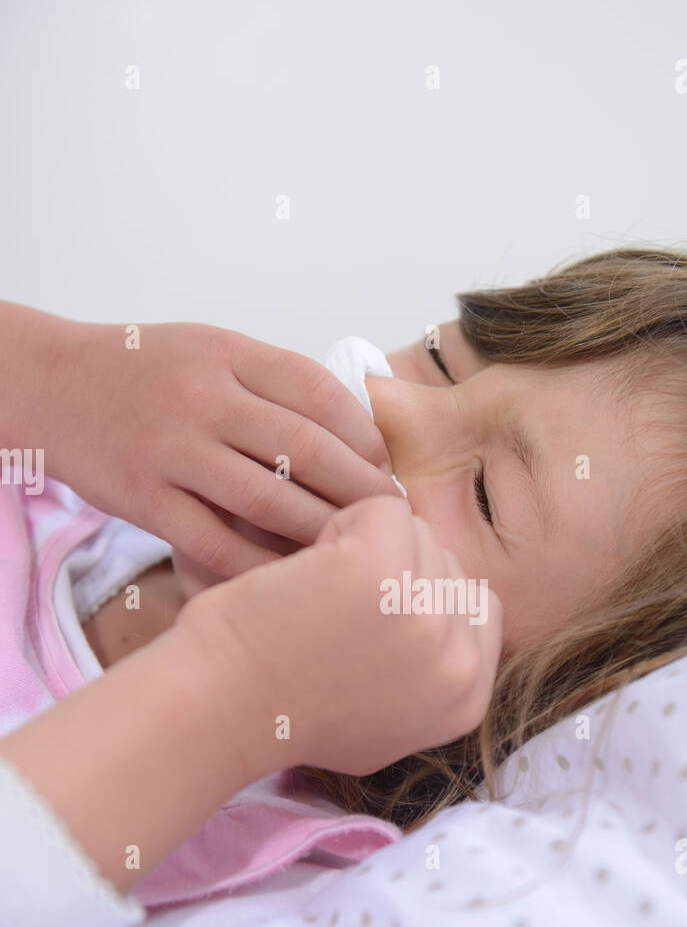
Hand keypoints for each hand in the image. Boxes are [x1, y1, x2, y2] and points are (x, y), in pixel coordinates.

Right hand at [44, 317, 400, 576]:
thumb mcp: (212, 350)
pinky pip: (218, 542)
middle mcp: (204, 398)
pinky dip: (262, 562)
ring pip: (269, 501)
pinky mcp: (146, 501)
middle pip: (305, 449)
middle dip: (359, 489)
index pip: (319, 393)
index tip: (386, 468)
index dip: (364, 436)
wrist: (55, 387)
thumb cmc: (147, 372)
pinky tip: (293, 576)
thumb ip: (275, 382)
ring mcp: (173, 451)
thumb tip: (356, 433)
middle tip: (390, 519)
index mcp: (228, 354)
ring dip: (322, 530)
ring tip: (353, 550)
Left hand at [174, 496, 502, 781]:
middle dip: (395, 572)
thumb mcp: (386, 722)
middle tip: (332, 614)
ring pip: (418, 532)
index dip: (426, 599)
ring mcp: (424, 616)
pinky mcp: (381, 570)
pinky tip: (304, 571)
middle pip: (449, 564)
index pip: (481, 609)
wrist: (219, 709)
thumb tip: (452, 615)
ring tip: (317, 596)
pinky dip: (337, 524)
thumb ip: (431, 674)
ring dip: (364, 547)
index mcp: (466, 700)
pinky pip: (382, 506)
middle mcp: (457, 662)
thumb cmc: (285, 711)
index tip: (369, 618)